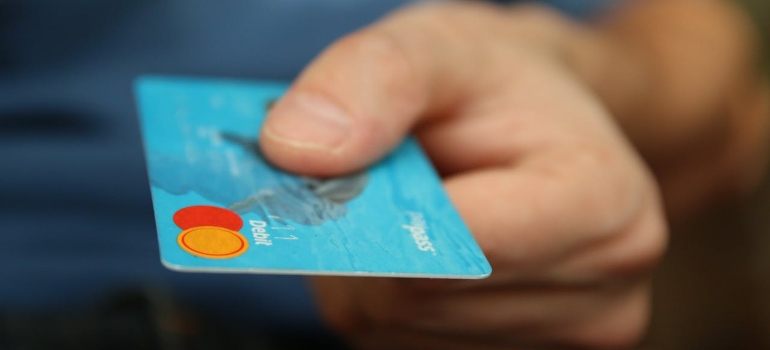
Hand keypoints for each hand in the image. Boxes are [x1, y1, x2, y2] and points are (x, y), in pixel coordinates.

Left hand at [260, 2, 665, 348]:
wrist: (543, 125)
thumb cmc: (498, 85)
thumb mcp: (440, 45)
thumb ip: (375, 79)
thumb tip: (296, 150)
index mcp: (604, 205)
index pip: (458, 243)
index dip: (376, 208)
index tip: (341, 167)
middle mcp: (601, 292)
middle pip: (414, 300)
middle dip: (367, 236)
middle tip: (379, 179)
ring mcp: (562, 339)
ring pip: (396, 328)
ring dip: (372, 268)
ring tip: (411, 209)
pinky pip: (401, 342)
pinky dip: (385, 296)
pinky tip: (418, 250)